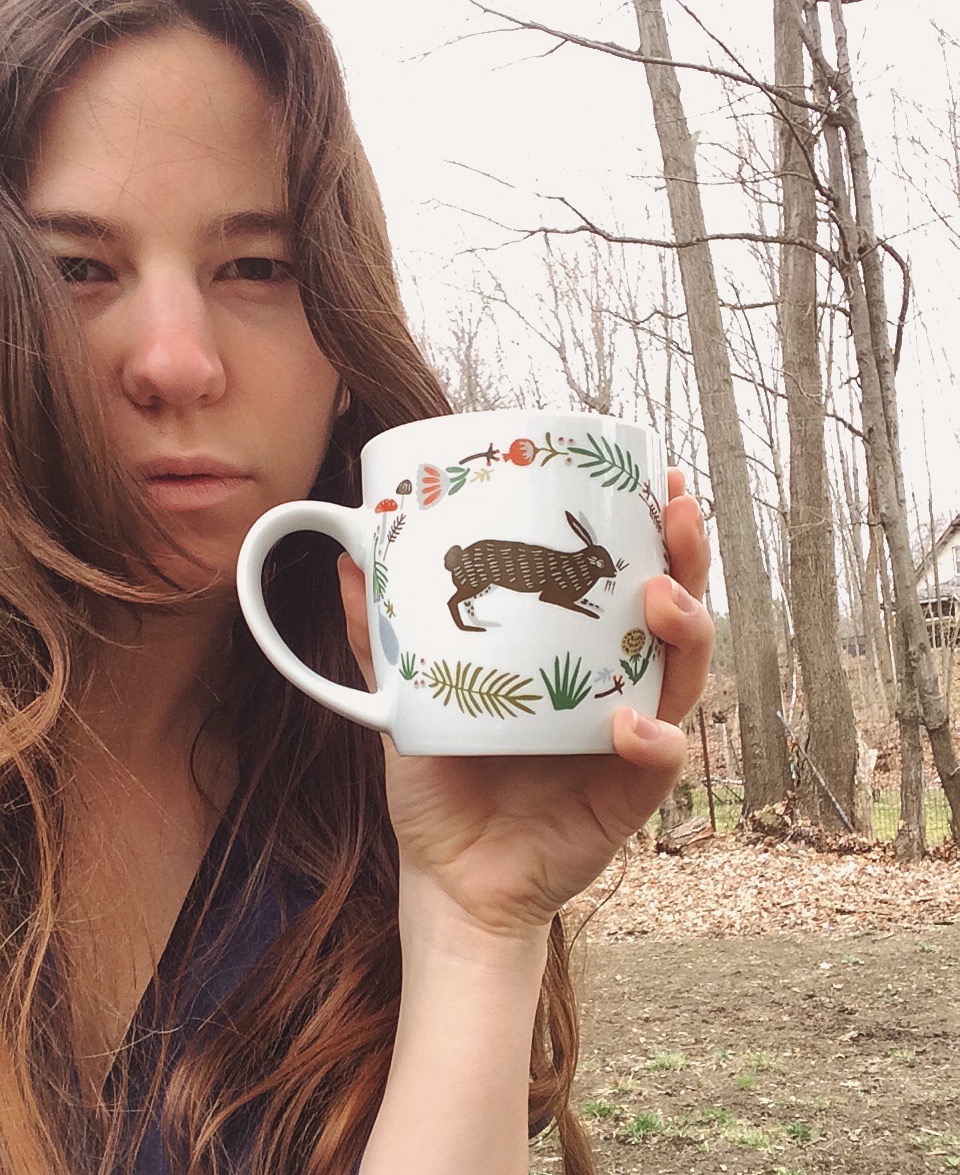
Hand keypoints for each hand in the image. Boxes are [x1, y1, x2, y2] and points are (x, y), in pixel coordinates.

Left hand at [338, 469, 713, 938]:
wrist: (450, 874)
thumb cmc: (442, 782)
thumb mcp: (410, 699)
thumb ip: (387, 639)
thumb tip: (350, 563)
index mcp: (576, 657)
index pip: (630, 582)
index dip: (656, 533)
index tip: (661, 480)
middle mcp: (616, 688)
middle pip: (676, 615)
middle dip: (689, 558)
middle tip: (680, 513)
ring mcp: (630, 740)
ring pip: (685, 677)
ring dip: (685, 632)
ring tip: (660, 599)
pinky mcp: (630, 796)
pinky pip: (660, 763)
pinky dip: (653, 742)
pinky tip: (629, 725)